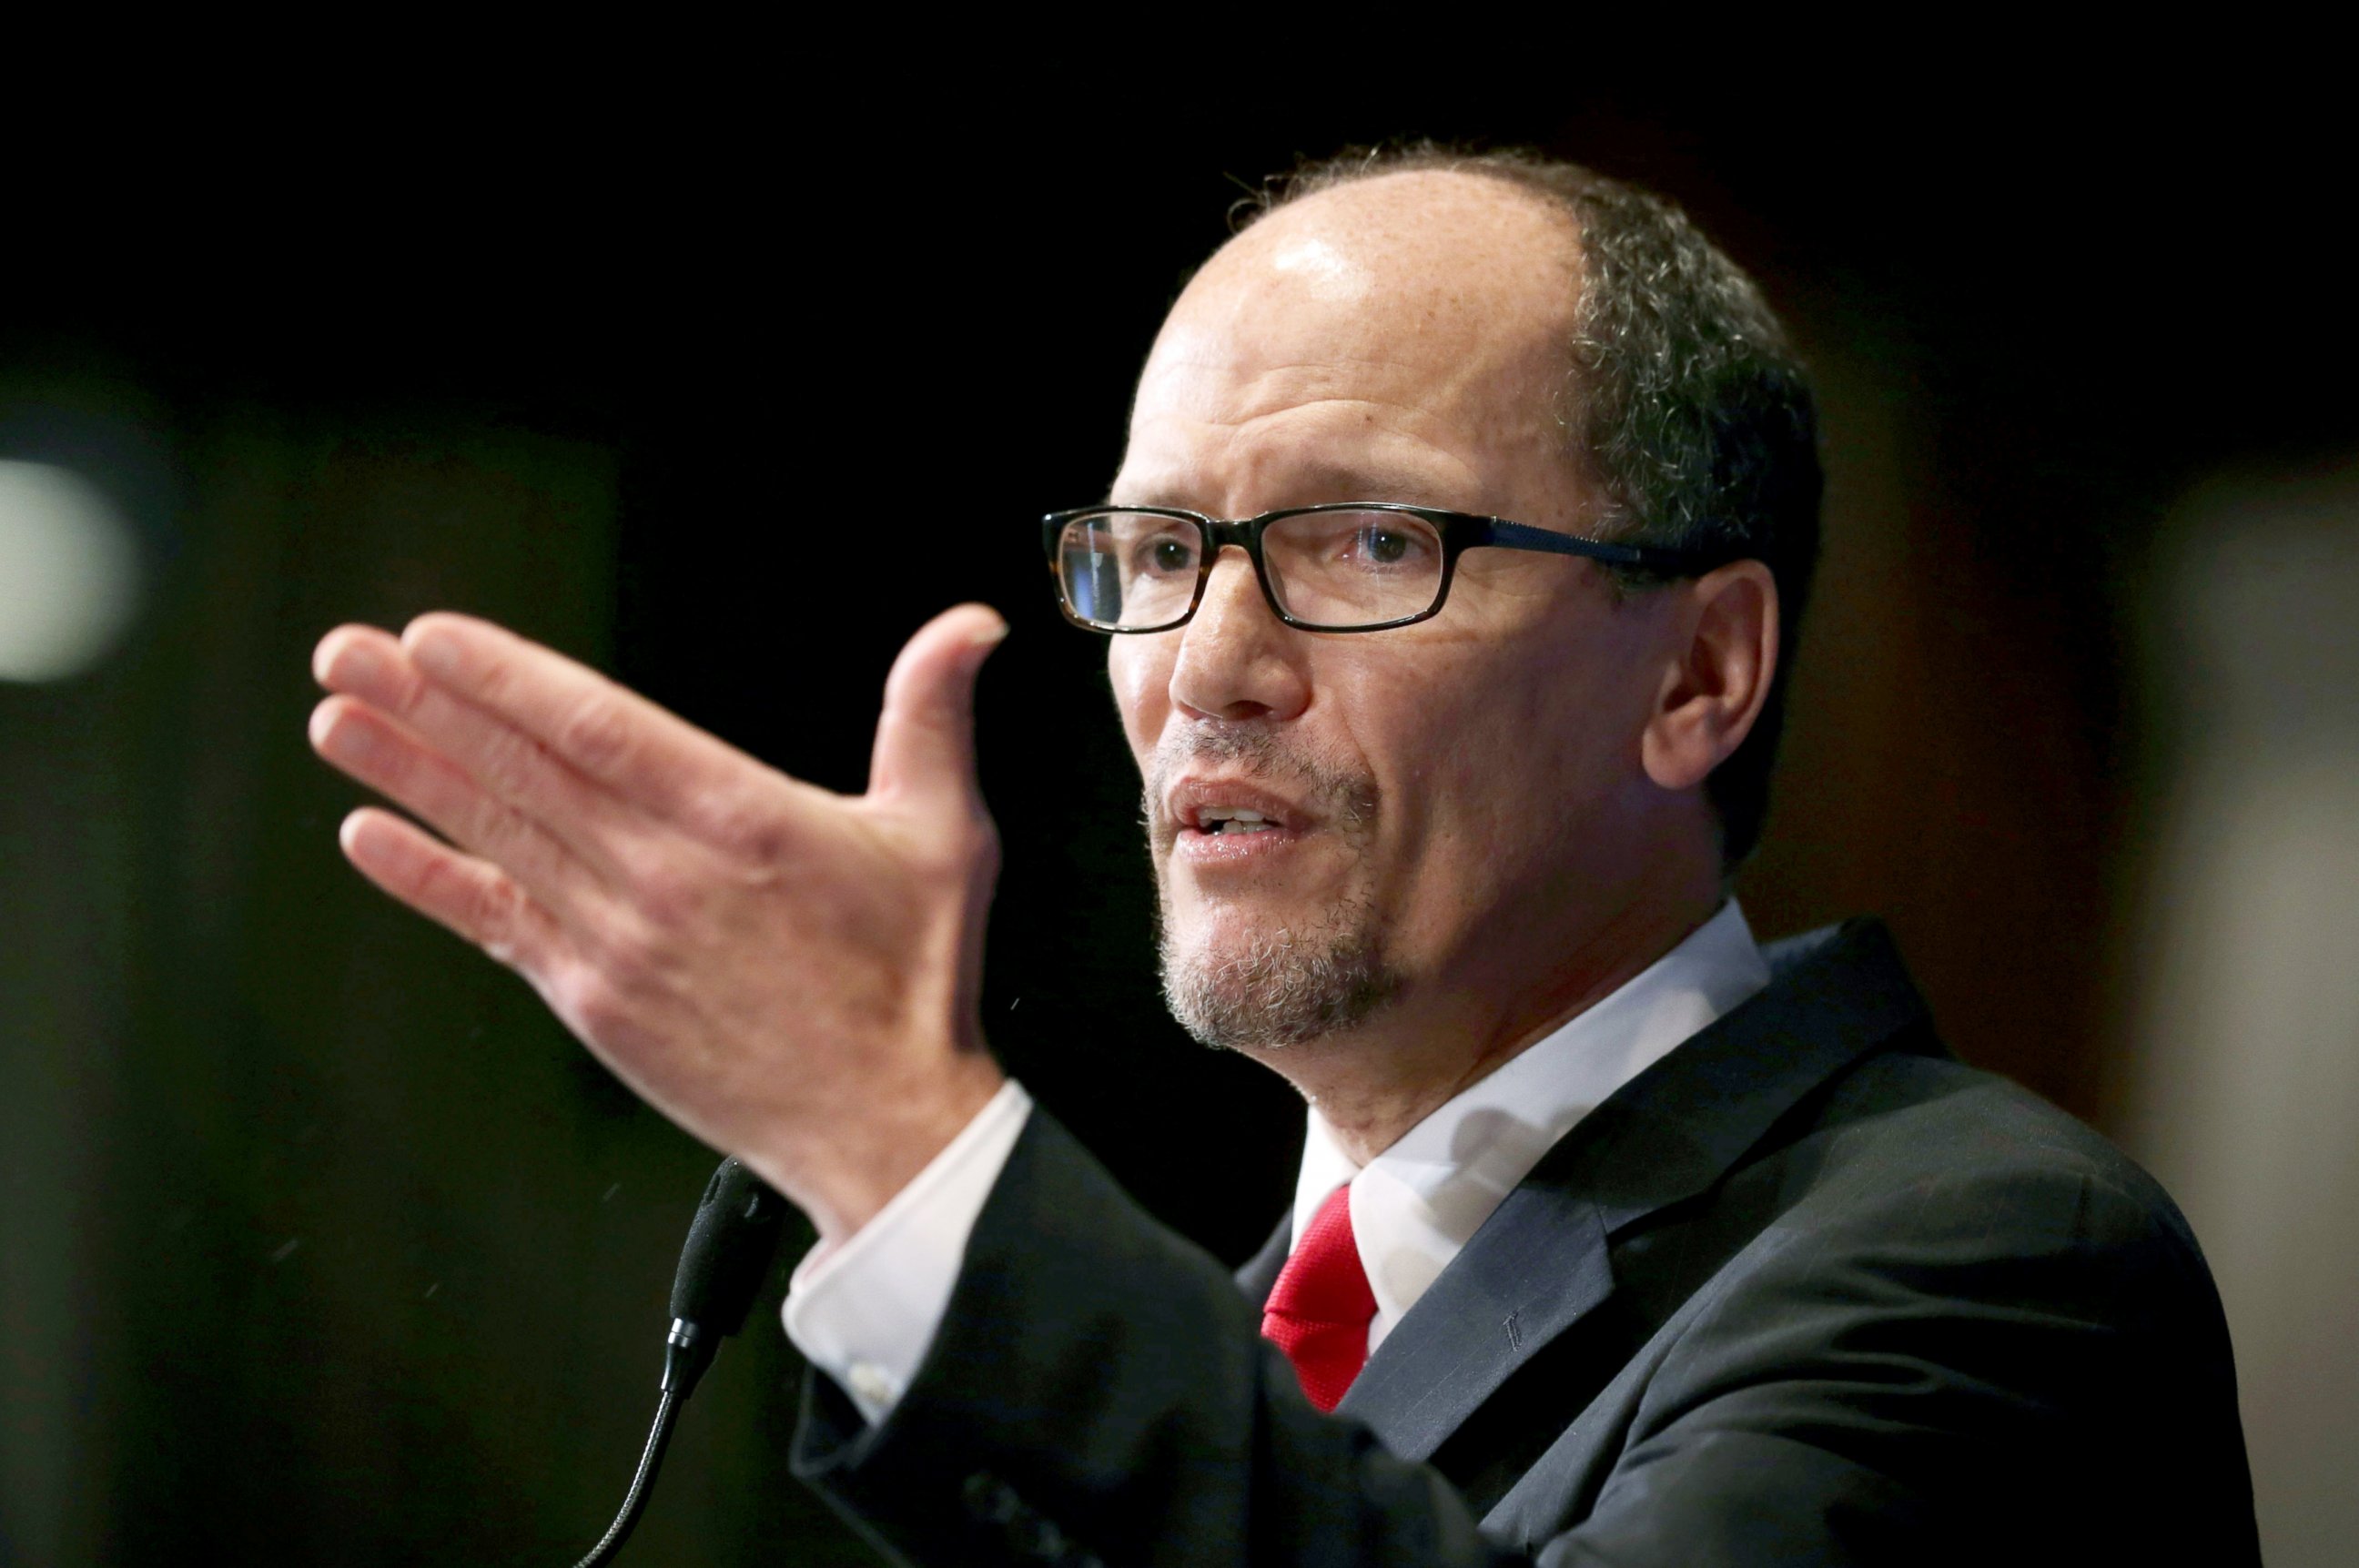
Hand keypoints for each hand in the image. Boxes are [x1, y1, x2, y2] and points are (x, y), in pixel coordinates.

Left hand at [306, 604, 1010, 1243]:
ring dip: (410, 775)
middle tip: (349, 654)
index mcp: (740, 822)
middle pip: (522, 773)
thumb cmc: (912, 982)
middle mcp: (663, 878)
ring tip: (339, 721)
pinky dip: (430, 880)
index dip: (507, 679)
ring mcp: (618, 943)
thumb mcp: (944, 834)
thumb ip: (932, 719)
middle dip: (426, 706)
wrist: (884, 1122)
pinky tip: (372, 838)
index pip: (598, 729)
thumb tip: (967, 630)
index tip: (435, 638)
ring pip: (496, 838)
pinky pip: (495, 927)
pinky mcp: (595, 1002)